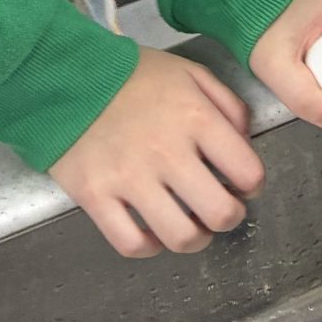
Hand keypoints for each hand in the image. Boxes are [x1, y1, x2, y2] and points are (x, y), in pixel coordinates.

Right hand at [49, 47, 262, 258]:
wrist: (68, 75)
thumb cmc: (133, 74)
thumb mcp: (191, 72)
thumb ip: (227, 104)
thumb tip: (245, 141)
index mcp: (196, 119)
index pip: (247, 172)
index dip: (253, 185)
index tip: (244, 185)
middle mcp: (167, 153)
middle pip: (219, 212)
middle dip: (230, 217)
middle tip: (223, 210)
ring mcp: (130, 179)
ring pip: (179, 237)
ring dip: (195, 239)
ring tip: (193, 227)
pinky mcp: (95, 197)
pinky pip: (130, 244)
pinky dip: (149, 248)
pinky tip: (153, 234)